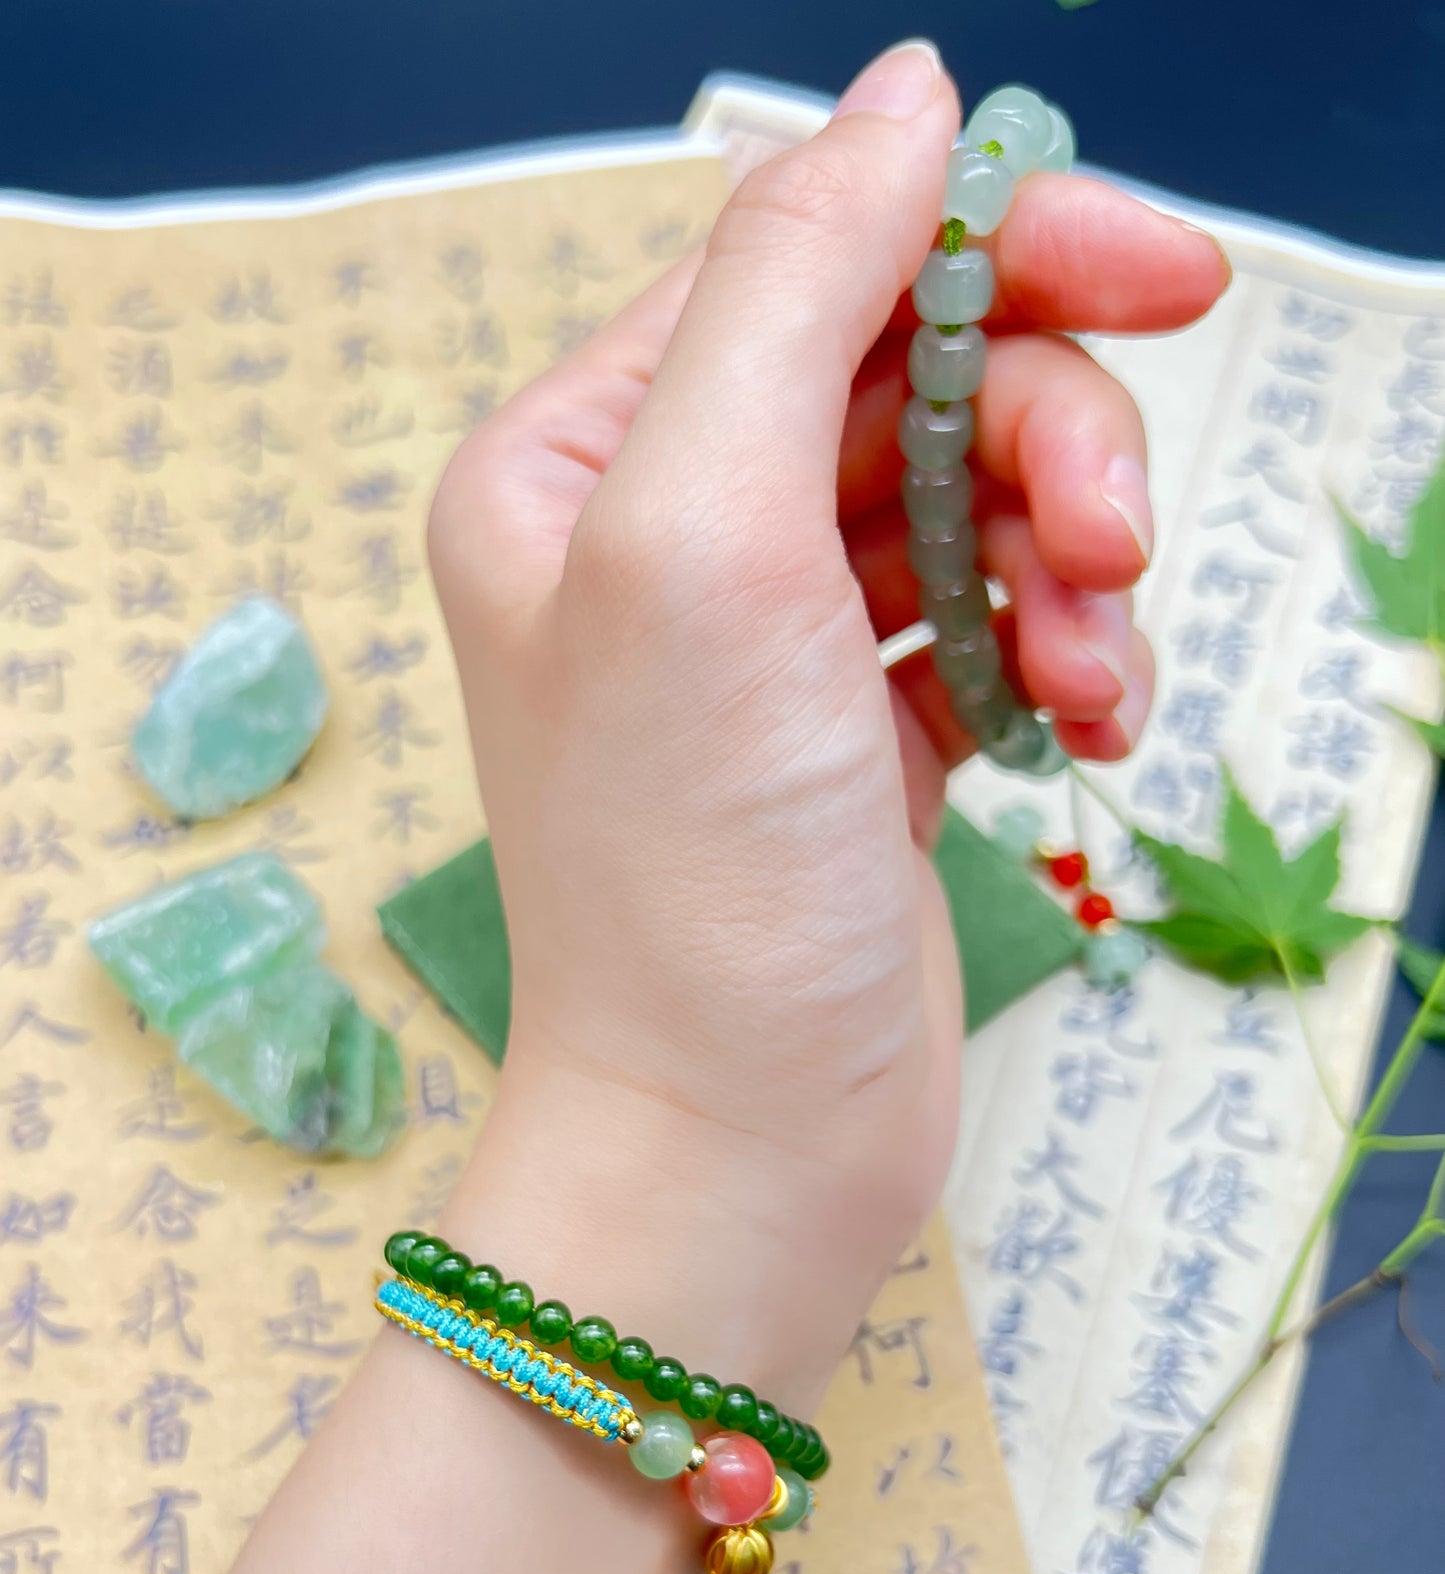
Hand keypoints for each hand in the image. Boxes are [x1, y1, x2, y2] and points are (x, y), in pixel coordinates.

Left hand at [429, 42, 1227, 1379]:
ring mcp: (769, 638)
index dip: (995, 251)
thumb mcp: (708, 537)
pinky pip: (996, 617)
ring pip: (976, 497)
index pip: (809, 262)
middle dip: (1043, 438)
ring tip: (1093, 667)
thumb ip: (794, 287)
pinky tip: (1092, 720)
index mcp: (582, 458)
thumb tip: (904, 96)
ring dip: (1068, 562)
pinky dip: (1063, 651)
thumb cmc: (689, 871)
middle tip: (1114, 538)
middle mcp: (664, 534)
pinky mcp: (860, 731)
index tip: (1163, 278)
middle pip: (913, 373)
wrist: (736, 1144)